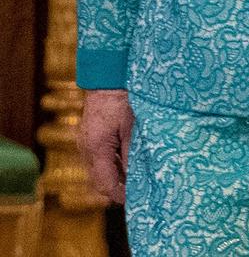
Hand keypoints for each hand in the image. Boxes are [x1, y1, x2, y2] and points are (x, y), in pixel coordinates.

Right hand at [79, 89, 133, 204]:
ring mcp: (84, 142)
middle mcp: (86, 148)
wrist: (107, 77)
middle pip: (99, 181)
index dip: (120, 195)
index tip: (135, 198)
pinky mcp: (88, 137)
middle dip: (116, 188)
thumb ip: (132, 153)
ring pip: (97, 171)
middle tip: (137, 191)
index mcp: (97, 147)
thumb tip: (136, 177)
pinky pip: (97, 159)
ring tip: (135, 177)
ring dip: (114, 176)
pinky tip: (126, 161)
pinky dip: (110, 164)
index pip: (105, 184)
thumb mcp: (132, 126)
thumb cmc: (122, 98)